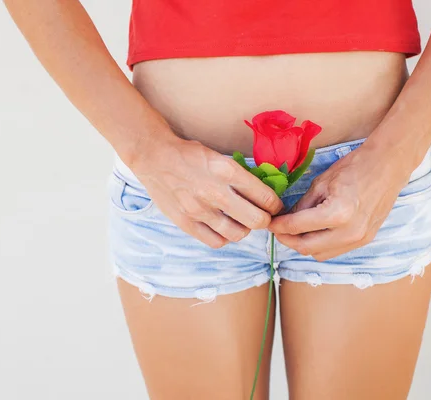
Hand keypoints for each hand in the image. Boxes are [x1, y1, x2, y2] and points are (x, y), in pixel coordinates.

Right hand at [133, 138, 283, 247]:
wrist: (154, 157)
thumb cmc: (190, 154)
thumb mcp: (219, 157)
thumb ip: (239, 176)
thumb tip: (263, 194)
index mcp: (227, 171)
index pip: (265, 197)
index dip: (276, 205)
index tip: (274, 206)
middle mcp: (215, 192)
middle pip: (257, 220)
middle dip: (265, 220)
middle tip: (262, 216)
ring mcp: (199, 210)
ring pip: (238, 234)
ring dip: (244, 229)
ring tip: (241, 222)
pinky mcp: (186, 222)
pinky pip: (216, 241)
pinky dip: (224, 237)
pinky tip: (223, 228)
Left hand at [268, 144, 410, 260]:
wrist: (388, 165)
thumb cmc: (355, 167)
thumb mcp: (321, 183)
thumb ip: (302, 205)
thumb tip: (285, 220)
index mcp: (337, 214)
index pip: (297, 227)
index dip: (278, 226)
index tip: (269, 223)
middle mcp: (350, 232)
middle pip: (306, 248)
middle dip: (287, 239)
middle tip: (278, 229)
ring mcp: (360, 239)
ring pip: (320, 254)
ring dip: (304, 245)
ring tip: (295, 231)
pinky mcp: (365, 240)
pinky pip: (335, 250)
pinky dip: (320, 245)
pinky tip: (314, 232)